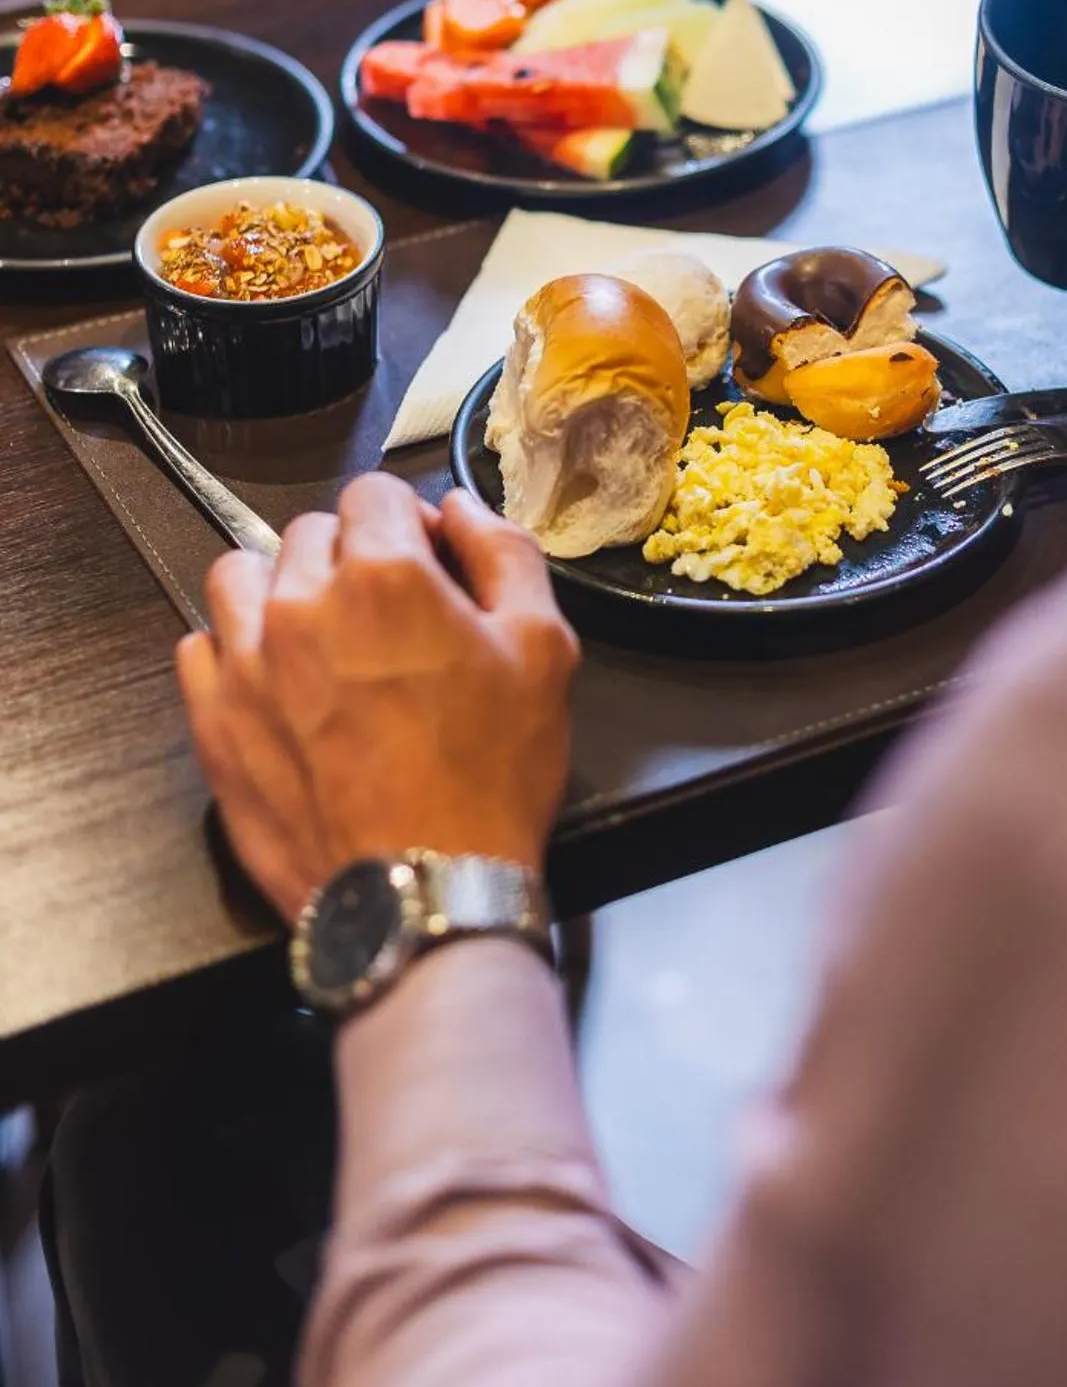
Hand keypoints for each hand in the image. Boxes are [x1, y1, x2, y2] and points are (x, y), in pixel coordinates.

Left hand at [177, 475, 577, 923]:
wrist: (423, 894)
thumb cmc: (490, 778)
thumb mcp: (544, 651)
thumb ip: (504, 554)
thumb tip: (461, 509)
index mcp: (384, 573)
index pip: (375, 492)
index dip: (410, 521)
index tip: (429, 563)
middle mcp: (301, 603)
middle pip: (311, 532)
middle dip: (352, 555)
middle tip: (390, 616)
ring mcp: (246, 663)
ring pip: (241, 575)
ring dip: (281, 589)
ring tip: (322, 638)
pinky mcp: (212, 721)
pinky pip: (200, 647)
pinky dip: (236, 650)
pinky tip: (279, 684)